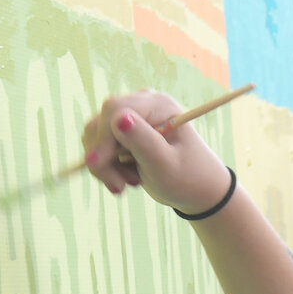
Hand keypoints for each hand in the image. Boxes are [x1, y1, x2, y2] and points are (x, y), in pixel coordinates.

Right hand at [84, 91, 233, 214]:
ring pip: (94, 136)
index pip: (115, 110)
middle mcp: (142, 104)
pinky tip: (127, 178)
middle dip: (103, 158)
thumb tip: (119, 118)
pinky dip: (107, 166)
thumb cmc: (188, 178)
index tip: (97, 165)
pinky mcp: (122, 132)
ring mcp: (131, 117)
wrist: (198, 189)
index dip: (102, 137)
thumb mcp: (166, 165)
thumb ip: (143, 142)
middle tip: (120, 187)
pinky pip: (98, 146)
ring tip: (131, 183)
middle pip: (100, 123)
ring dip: (105, 165)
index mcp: (158, 105)